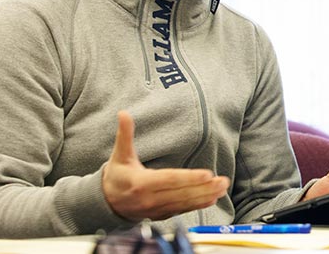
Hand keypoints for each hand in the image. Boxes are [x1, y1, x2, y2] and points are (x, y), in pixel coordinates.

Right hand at [102, 111, 229, 220]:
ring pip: (184, 204)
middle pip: (181, 194)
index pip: (169, 180)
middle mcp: (149, 199)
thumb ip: (124, 134)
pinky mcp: (161, 215)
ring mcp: (156, 209)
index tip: (207, 174)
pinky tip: (212, 198)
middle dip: (204, 188)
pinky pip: (182, 210)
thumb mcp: (119, 154)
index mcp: (140, 183)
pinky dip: (198, 205)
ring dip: (205, 196)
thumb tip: (123, 113)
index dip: (188, 178)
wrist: (105, 203)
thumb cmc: (117, 176)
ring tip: (222, 188)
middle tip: (223, 181)